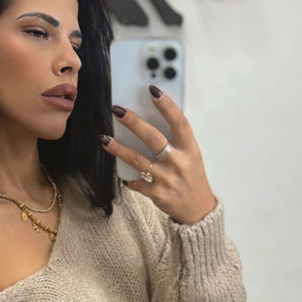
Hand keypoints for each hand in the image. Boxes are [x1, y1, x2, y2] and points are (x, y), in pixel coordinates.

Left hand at [99, 87, 216, 224]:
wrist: (197, 210)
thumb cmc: (192, 178)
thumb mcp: (192, 157)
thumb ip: (176, 141)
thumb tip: (150, 119)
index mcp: (190, 150)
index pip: (179, 123)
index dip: (167, 106)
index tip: (153, 90)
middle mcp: (179, 163)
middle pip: (153, 138)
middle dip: (133, 122)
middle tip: (118, 110)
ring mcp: (167, 179)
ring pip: (137, 160)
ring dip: (118, 148)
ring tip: (104, 138)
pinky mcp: (157, 193)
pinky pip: (136, 182)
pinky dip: (128, 178)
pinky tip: (122, 173)